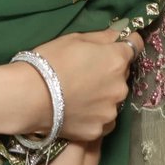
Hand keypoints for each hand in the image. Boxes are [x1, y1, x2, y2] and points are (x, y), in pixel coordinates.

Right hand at [0, 27, 142, 141]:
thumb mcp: (74, 39)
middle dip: (110, 72)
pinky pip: (103, 119)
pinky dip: (95, 114)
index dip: (126, 45)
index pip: (135, 46)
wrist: (29, 97)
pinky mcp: (100, 130)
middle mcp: (121, 86)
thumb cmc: (49, 61)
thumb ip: (102, 37)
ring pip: (114, 99)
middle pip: (122, 74)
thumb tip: (119, 34)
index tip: (116, 46)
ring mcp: (112, 111)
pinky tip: (78, 111)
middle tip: (87, 73)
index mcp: (116, 59)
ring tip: (80, 95)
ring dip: (104, 95)